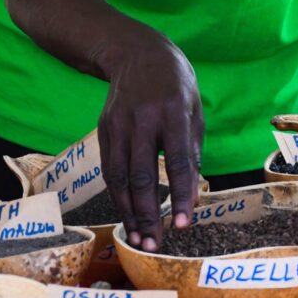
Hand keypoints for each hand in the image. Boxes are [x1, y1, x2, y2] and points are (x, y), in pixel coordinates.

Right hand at [97, 21, 204, 251]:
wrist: (137, 52)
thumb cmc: (176, 85)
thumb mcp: (195, 111)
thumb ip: (192, 153)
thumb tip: (190, 198)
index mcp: (173, 111)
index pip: (177, 161)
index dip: (179, 195)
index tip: (182, 224)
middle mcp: (142, 118)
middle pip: (142, 174)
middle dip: (148, 214)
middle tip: (156, 244)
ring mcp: (119, 123)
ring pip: (120, 176)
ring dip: (129, 212)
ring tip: (140, 238)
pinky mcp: (103, 127)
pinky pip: (109, 168)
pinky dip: (117, 195)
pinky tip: (127, 214)